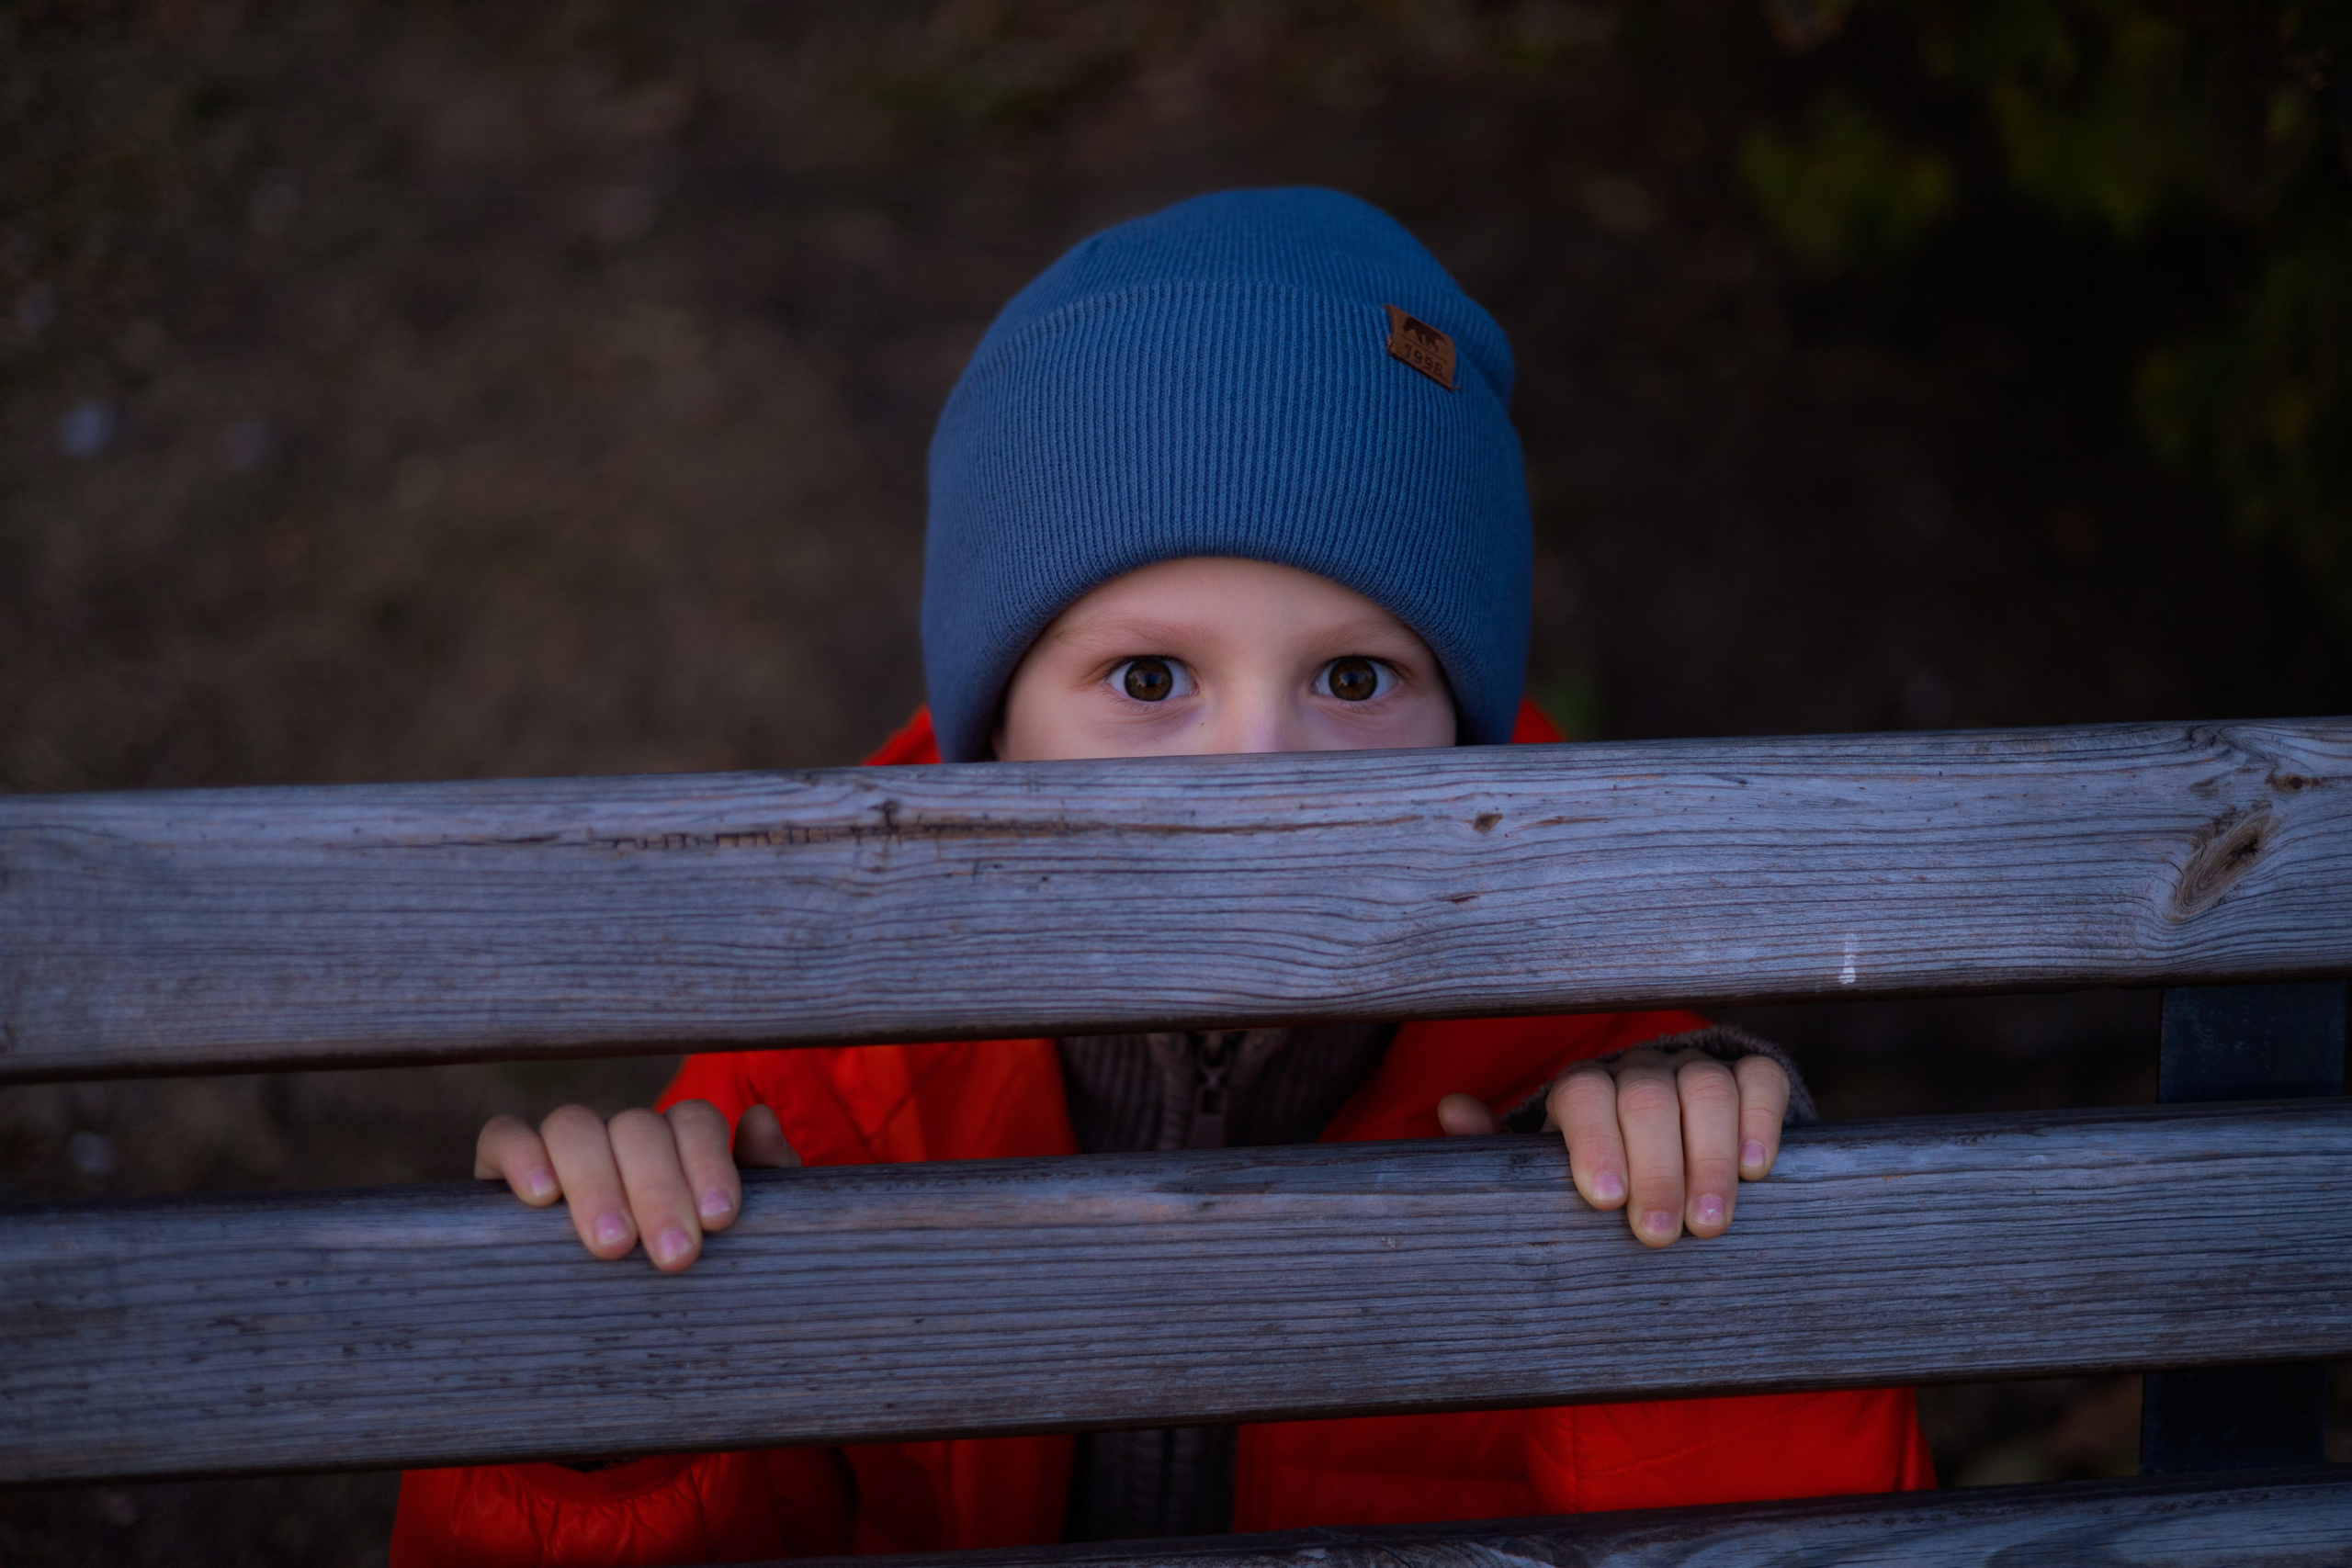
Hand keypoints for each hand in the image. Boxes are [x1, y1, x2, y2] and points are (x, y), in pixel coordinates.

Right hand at [474, 1100, 799, 1270]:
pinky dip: (521, 1154)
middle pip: (637, 1126)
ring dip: (597, 1182)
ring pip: (574, 1126)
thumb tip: (759, 1121)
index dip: (707, 1161)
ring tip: (614, 1247)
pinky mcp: (501, 1171)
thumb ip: (762, 1179)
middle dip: (659, 1190)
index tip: (720, 1219)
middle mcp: (621, 1137)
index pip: (693, 1121)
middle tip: (675, 1257)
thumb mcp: (740, 1238)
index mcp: (679, 1143)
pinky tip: (541, 1197)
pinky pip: (504, 1136)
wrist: (621, 1347)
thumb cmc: (692, 1280)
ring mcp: (562, 1149)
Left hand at [1437, 1048, 1789, 1248]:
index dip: (1595, 1142)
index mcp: (1583, 1090)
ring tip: (1707, 1224)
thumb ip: (1500, 1151)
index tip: (1605, 1200)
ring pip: (1704, 1088)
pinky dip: (1758, 1119)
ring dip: (1707, 1157)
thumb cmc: (1596, 1174)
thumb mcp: (1546, 1172)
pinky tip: (1754, 1169)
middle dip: (1655, 1168)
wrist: (1666, 1154)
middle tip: (1658, 1236)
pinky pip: (1760, 1081)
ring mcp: (1695, 1070)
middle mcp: (1638, 1071)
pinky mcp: (1749, 1078)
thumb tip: (1452, 1109)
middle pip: (1647, 1097)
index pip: (1584, 1094)